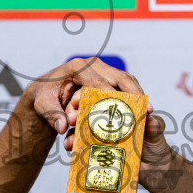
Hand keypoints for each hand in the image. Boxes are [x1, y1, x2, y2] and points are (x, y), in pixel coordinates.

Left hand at [28, 57, 159, 141]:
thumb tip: (62, 127)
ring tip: (149, 111)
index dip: (114, 97)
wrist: (46, 89)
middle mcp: (92, 65)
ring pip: (127, 79)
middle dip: (135, 94)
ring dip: (138, 95)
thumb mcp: (43, 105)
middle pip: (120, 77)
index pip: (100, 82)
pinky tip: (142, 109)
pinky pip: (126, 84)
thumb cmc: (45, 96)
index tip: (125, 110)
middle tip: (148, 109)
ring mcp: (102, 69)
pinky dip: (135, 95)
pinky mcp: (107, 76)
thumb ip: (52, 115)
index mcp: (77, 68)